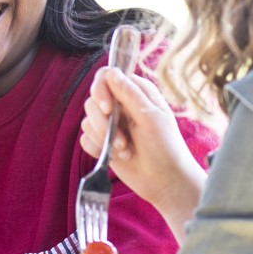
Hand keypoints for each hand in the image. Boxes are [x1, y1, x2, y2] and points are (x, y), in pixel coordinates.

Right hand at [80, 68, 204, 238]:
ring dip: (104, 139)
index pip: (106, 77)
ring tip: (124, 150)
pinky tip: (117, 157)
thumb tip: (111, 72)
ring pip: (87, 122)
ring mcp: (111, 124)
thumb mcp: (151, 118)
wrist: (165, 181)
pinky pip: (86, 140)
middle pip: (92, 101)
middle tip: (121, 140)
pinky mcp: (103, 143)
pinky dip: (98, 150)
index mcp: (136, 92)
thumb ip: (130, 94)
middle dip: (103, 123)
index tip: (107, 109)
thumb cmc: (166, 147)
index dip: (101, 90)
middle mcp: (121, 105)